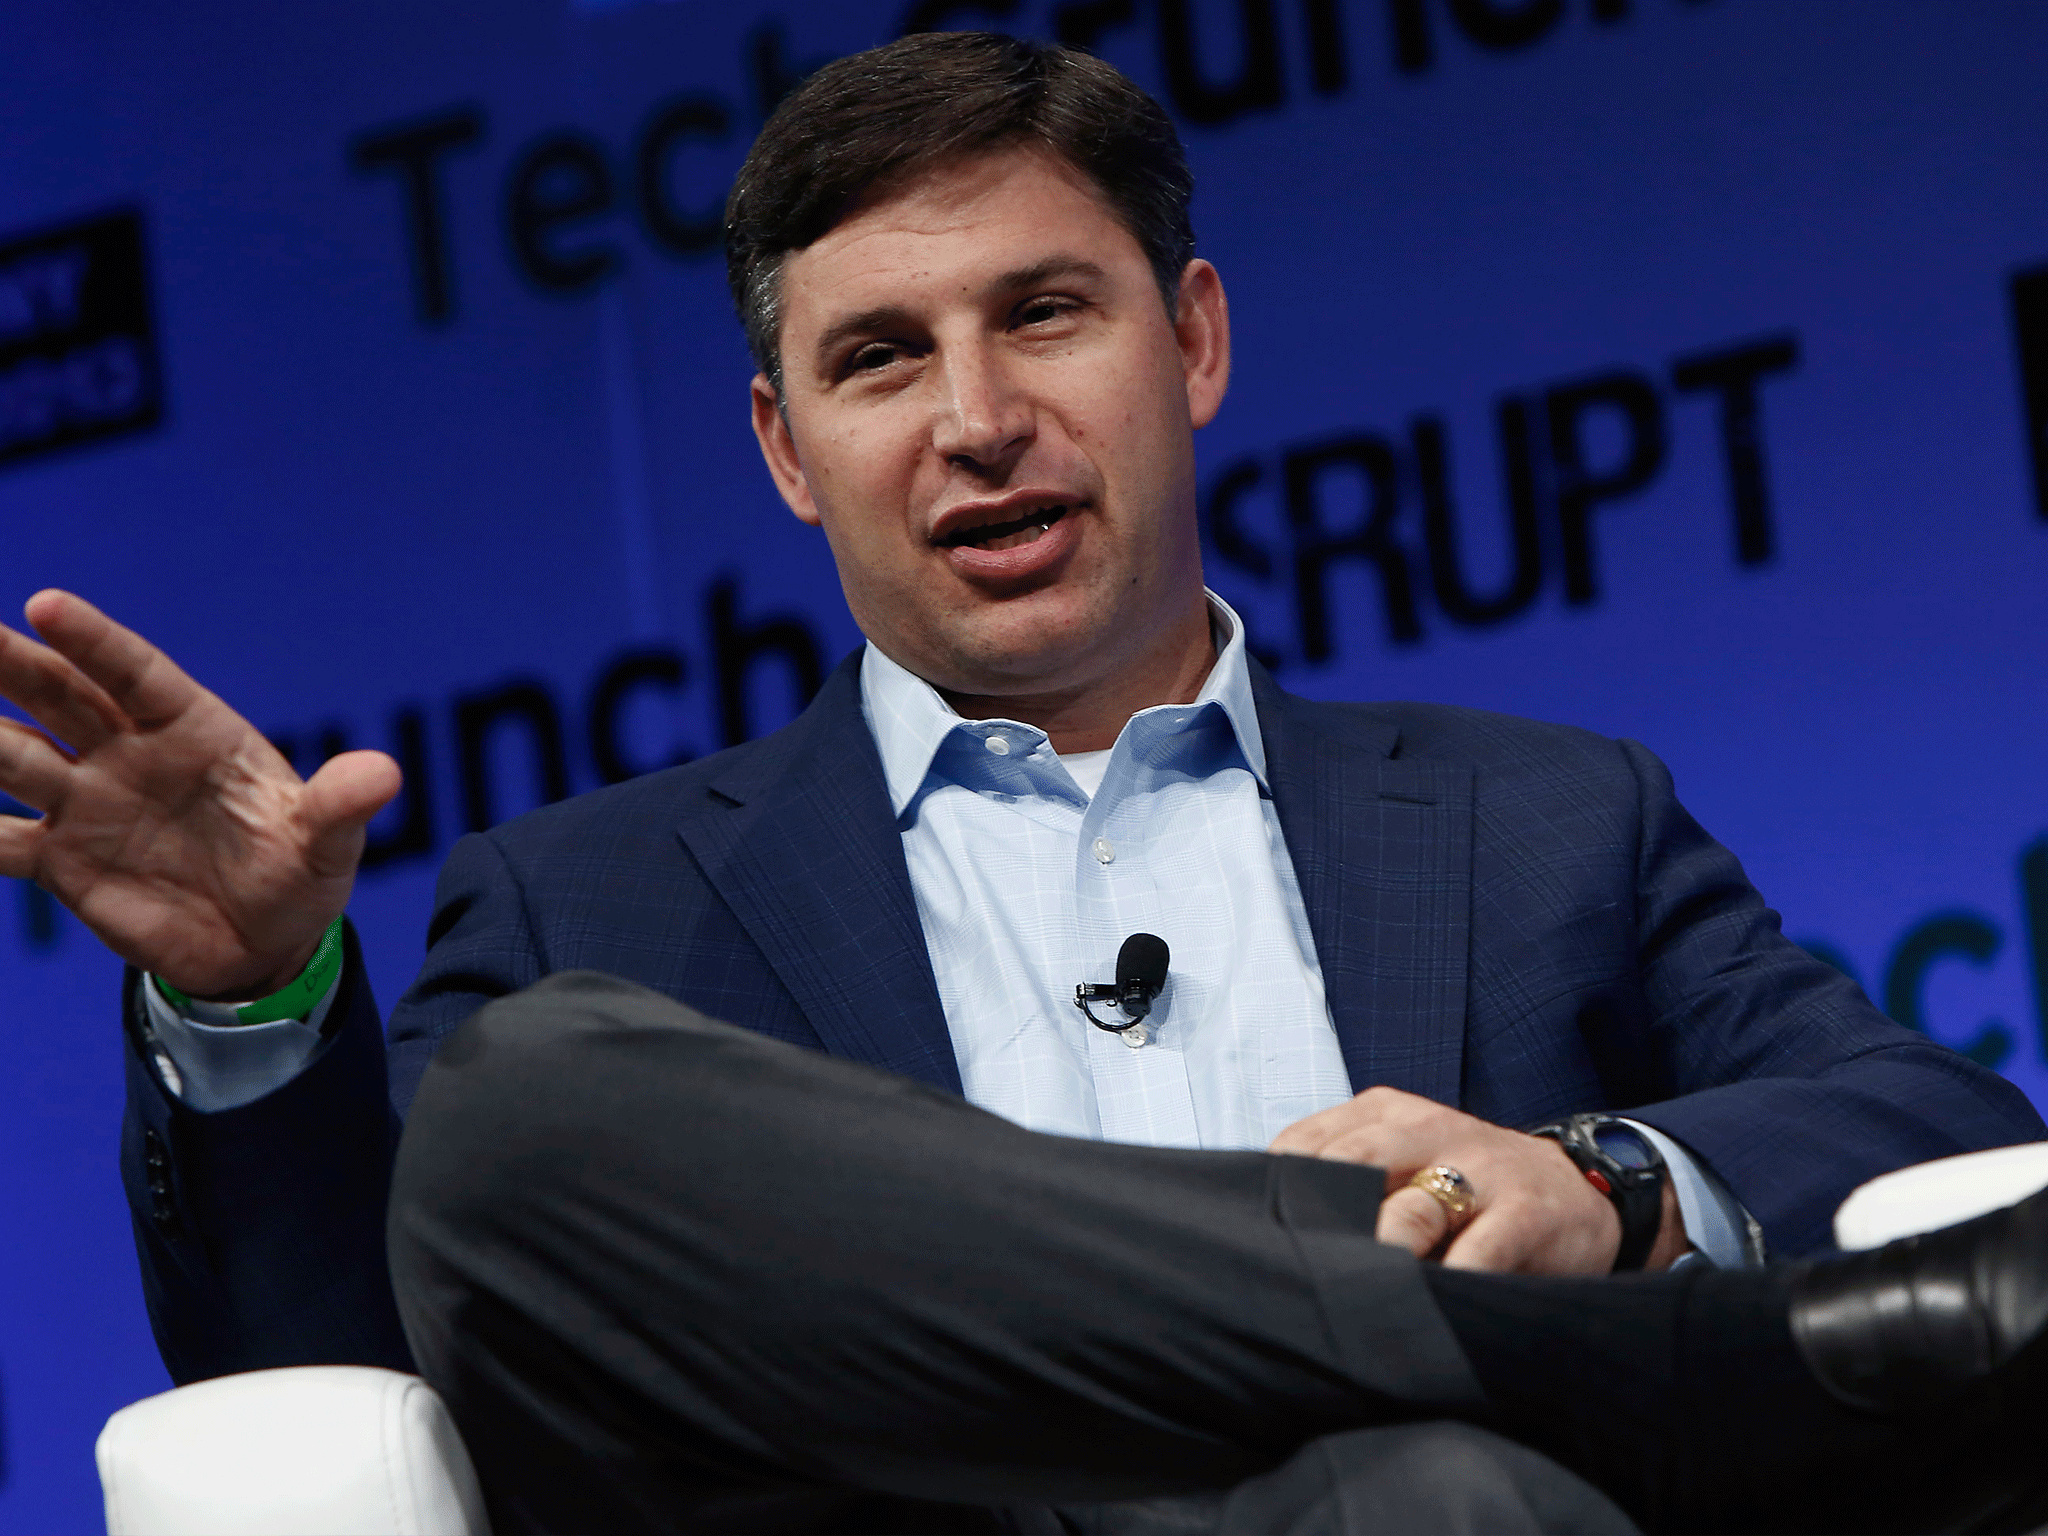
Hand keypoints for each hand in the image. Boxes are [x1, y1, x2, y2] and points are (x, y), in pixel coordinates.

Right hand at [0, 590, 399, 997]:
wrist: (263, 945)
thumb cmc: (298, 872)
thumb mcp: (327, 842)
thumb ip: (341, 806)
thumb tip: (385, 775)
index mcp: (192, 730)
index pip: (133, 674)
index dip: (92, 640)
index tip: (45, 603)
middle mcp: (128, 753)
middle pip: (54, 694)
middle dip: (5, 660)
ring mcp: (87, 802)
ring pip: (11, 754)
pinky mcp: (61, 860)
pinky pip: (0, 839)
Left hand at [1269, 1086, 1690, 1274]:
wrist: (1579, 1191)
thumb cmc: (1467, 1186)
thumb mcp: (1404, 1162)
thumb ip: (1345, 1180)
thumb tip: (1261, 1229)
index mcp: (1384, 1114)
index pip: (1306, 1144)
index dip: (1277, 1195)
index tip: (1255, 1240)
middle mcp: (1427, 1130)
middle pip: (1349, 1166)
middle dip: (1318, 1223)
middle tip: (1291, 1274)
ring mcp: (1480, 1168)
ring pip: (1409, 1212)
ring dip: (1376, 1258)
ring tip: (1351, 1298)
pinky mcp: (1525, 1211)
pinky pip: (1479, 1250)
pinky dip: (1450, 1282)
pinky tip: (1429, 1306)